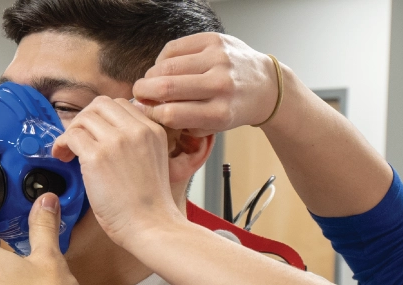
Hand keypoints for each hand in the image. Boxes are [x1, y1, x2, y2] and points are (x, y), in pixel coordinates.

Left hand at [50, 97, 187, 248]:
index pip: (120, 105)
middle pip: (100, 104)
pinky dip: (61, 144)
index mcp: (153, 130)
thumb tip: (105, 136)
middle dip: (84, 119)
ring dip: (71, 131)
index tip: (93, 133)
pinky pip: (71, 135)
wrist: (152, 226)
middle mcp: (136, 130)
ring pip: (84, 117)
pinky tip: (63, 158)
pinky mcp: (97, 156)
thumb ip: (136, 144)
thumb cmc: (150, 206)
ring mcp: (116, 141)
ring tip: (68, 152)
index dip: (101, 118)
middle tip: (77, 140)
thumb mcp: (153, 161)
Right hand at [132, 32, 279, 136]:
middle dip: (142, 92)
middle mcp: (220, 85)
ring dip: (151, 75)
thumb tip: (148, 112)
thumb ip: (184, 123)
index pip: (171, 114)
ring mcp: (218, 59)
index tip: (142, 113)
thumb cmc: (234, 108)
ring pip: (166, 66)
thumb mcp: (214, 126)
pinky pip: (174, 48)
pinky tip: (165, 67)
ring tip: (150, 81)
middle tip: (138, 94)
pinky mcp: (214, 40)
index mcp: (220, 113)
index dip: (150, 114)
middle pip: (165, 88)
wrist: (265, 85)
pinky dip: (163, 59)